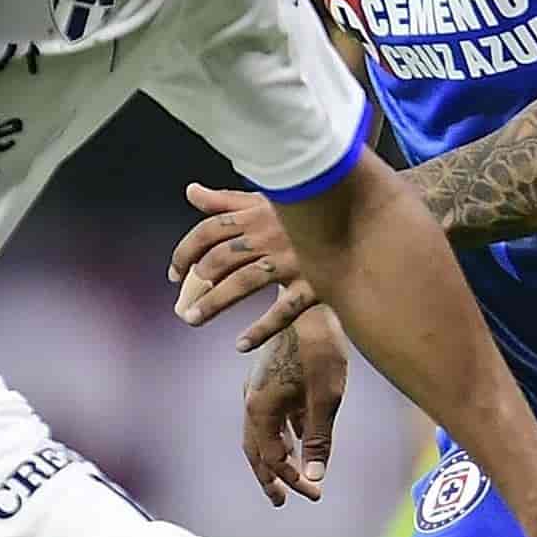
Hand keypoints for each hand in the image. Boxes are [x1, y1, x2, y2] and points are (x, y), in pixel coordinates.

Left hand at [172, 182, 323, 351]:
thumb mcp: (267, 199)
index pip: (209, 230)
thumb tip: (190, 192)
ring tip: (194, 320)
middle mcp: (271, 235)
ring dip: (214, 303)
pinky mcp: (315, 283)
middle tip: (183, 306)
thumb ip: (227, 200)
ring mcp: (292, 260)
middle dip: (195, 282)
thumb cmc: (308, 211)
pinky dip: (260, 329)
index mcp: (257, 214)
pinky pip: (284, 310)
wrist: (361, 217)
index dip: (185, 251)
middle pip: (222, 258)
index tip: (174, 272)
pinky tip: (240, 344)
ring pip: (244, 283)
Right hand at [242, 309, 350, 505]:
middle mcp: (251, 401)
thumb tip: (314, 478)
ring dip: (274, 456)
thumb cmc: (320, 349)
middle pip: (256, 451)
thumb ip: (318, 440)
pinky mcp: (269, 378)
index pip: (272, 459)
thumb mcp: (326, 398)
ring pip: (260, 434)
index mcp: (260, 409)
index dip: (292, 481)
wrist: (309, 302)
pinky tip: (298, 439)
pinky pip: (271, 415)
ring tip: (289, 476)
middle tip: (281, 501)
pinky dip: (281, 434)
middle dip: (270, 477)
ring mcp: (257, 388)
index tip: (314, 493)